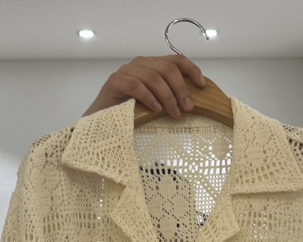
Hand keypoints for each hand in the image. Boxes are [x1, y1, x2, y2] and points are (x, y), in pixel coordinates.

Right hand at [83, 55, 206, 118]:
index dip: (191, 69)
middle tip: (188, 108)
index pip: (175, 60)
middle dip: (181, 88)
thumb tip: (191, 104)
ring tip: (174, 114)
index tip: (202, 85)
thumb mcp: (154, 104)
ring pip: (153, 77)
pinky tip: (156, 109)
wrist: (101, 120)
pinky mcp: (115, 82)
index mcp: (151, 66)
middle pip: (167, 68)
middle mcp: (140, 64)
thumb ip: (168, 98)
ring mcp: (126, 71)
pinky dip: (149, 97)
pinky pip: (136, 85)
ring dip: (168, 97)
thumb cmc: (129, 113)